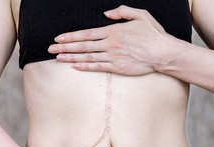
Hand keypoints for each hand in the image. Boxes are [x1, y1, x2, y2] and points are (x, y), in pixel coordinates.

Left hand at [48, 5, 168, 75]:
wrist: (163, 53)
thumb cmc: (153, 34)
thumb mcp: (140, 15)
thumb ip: (122, 11)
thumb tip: (106, 14)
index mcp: (113, 31)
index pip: (86, 34)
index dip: (70, 36)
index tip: (59, 38)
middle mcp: (110, 44)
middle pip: (82, 45)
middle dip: (65, 47)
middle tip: (50, 49)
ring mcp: (113, 57)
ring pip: (87, 57)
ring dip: (71, 57)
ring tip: (58, 58)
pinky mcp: (118, 68)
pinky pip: (98, 67)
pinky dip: (85, 67)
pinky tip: (75, 67)